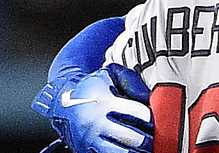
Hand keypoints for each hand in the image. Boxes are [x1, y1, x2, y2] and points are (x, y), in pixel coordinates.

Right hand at [32, 64, 152, 152]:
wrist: (61, 101)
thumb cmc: (91, 87)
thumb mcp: (110, 74)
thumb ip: (132, 82)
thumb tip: (150, 97)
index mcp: (104, 102)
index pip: (137, 112)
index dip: (151, 116)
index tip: (157, 118)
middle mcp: (96, 123)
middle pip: (132, 137)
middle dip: (148, 138)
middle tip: (156, 137)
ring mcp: (90, 140)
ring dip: (137, 151)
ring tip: (146, 147)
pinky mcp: (85, 150)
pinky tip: (131, 150)